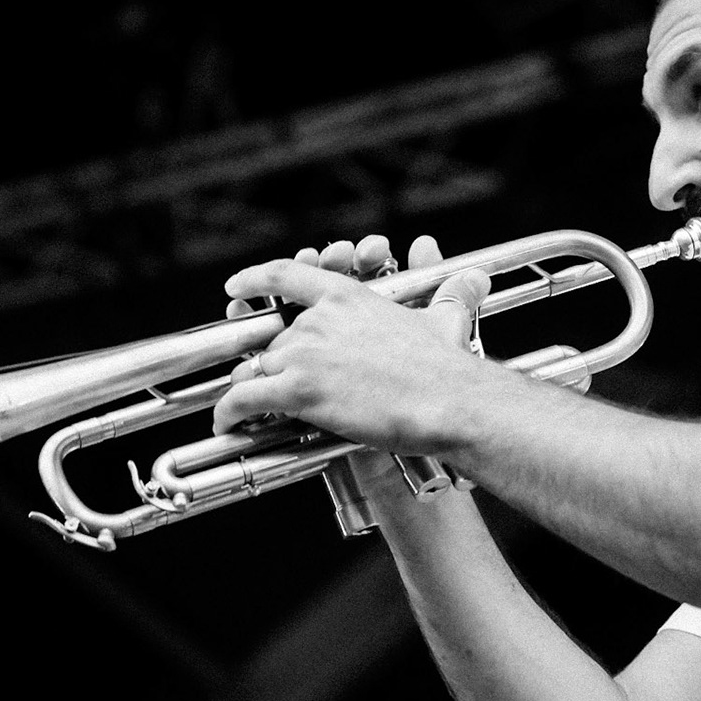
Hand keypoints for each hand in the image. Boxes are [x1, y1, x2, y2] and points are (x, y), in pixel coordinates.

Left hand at [211, 234, 492, 453]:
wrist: (449, 402)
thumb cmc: (447, 368)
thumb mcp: (446, 320)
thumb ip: (451, 297)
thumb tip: (475, 280)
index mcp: (346, 298)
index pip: (286, 276)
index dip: (254, 280)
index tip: (235, 288)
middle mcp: (318, 321)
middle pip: (273, 341)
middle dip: (270, 365)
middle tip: (271, 387)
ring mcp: (305, 353)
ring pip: (256, 369)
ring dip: (250, 390)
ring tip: (247, 413)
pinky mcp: (298, 389)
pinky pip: (245, 399)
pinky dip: (229, 413)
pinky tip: (225, 424)